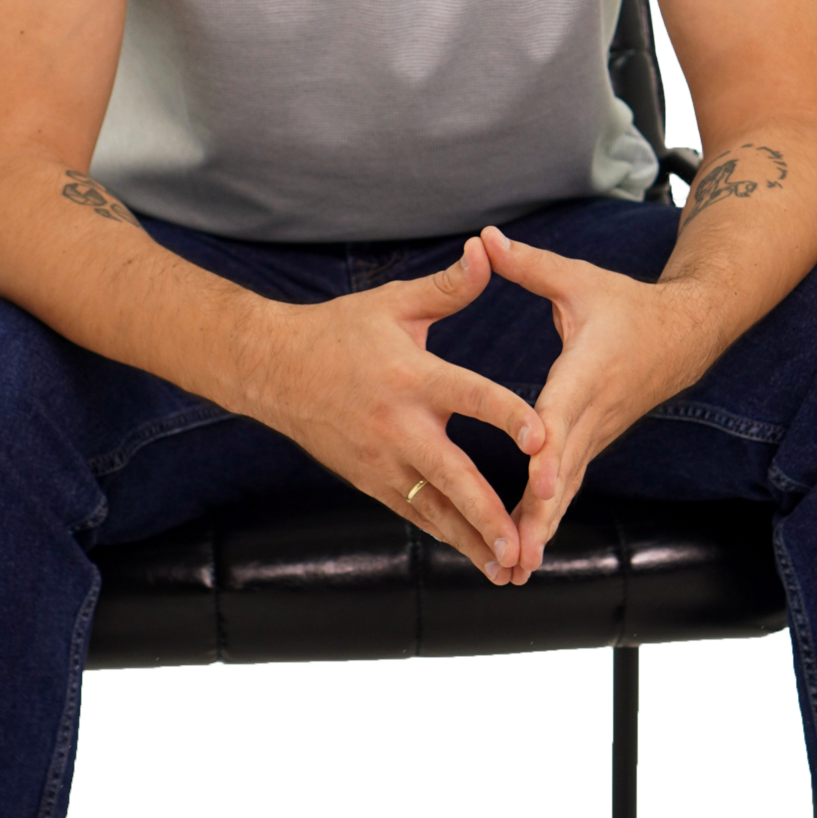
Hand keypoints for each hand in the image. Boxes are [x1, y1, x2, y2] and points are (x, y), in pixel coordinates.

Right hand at [259, 236, 546, 580]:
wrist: (272, 371)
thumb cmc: (340, 332)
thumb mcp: (395, 303)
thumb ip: (449, 287)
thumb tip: (487, 251)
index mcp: (411, 377)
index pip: (469, 397)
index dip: (508, 415)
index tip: (544, 437)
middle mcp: (397, 426)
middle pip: (451, 474)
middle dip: (487, 512)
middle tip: (521, 540)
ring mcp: (381, 461)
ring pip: (433, 508)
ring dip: (470, 539)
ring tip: (507, 567)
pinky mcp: (371, 481)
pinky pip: (414, 513)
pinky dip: (445, 535)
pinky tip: (477, 556)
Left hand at [477, 226, 693, 579]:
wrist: (684, 334)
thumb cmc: (624, 305)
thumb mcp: (578, 280)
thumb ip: (528, 265)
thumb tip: (483, 239)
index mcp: (587, 373)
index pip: (564, 416)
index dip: (548, 450)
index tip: (534, 481)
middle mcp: (593, 413)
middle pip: (564, 471)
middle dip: (540, 514)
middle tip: (516, 553)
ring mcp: (596, 435)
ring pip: (567, 490)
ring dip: (543, 530)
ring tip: (515, 570)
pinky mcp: (593, 446)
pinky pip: (568, 489)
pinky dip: (548, 521)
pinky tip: (525, 553)